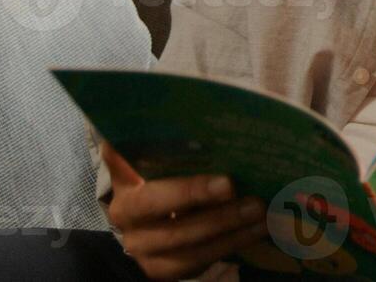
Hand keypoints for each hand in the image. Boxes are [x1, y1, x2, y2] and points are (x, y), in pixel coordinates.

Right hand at [100, 141, 266, 280]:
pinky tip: (258, 228)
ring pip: (180, 237)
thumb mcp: (180, 163)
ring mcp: (140, 244)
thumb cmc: (183, 182)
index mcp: (125, 176)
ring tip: (257, 208)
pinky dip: (232, 243)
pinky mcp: (161, 269)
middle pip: (152, 202)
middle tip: (230, 183)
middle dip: (193, 192)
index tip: (154, 129)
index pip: (117, 154)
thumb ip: (187, 144)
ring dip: (224, 223)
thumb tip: (222, 110)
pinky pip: (197, 259)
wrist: (170, 231)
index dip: (127, 145)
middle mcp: (124, 210)